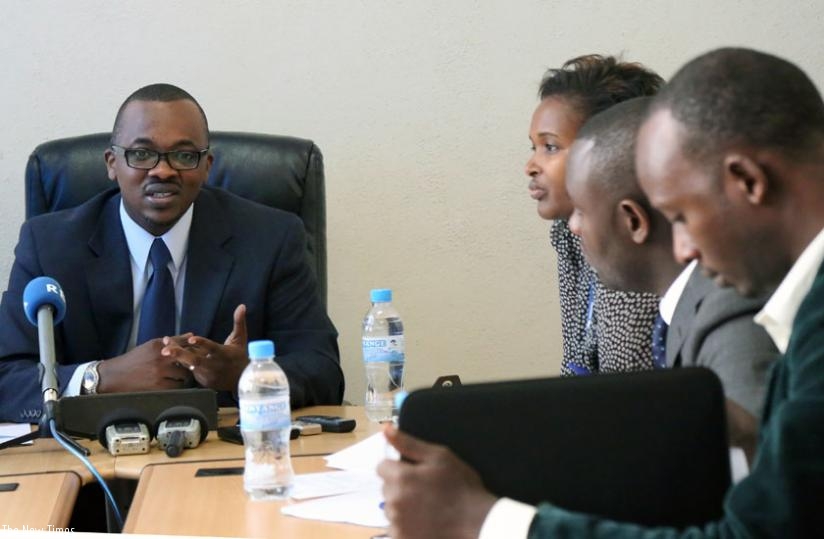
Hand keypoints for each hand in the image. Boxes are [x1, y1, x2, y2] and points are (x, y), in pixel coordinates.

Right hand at [97, 336, 193, 392]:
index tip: (195, 355)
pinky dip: (177, 386)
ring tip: (182, 378)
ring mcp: (160, 372)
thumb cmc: (134, 360)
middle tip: (191, 368)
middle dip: (190, 365)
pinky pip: (177, 387)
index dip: (193, 351)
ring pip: (184, 376)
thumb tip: (191, 335)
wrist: (114, 376)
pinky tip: (174, 385)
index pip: (184, 345)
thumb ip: (173, 340)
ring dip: (185, 377)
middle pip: (187, 361)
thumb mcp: (151, 345)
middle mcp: (161, 357)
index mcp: (159, 345)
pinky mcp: (158, 386)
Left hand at [161, 304, 248, 390]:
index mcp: (224, 353)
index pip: (212, 347)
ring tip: (164, 351)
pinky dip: (180, 364)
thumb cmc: (239, 355)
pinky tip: (169, 357)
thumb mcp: (240, 338)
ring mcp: (208, 375)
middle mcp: (215, 365)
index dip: (202, 343)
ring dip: (177, 358)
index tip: (191, 338)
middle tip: (166, 349)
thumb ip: (239, 322)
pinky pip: (190, 372)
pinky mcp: (203, 382)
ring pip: (190, 365)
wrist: (242, 379)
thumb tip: (241, 306)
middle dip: (180, 354)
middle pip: (195, 360)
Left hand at [377, 425, 497, 538]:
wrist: (478, 522)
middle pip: (387, 488)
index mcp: (400, 478)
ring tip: (428, 507)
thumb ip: (408, 443)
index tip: (415, 473)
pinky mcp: (402, 538)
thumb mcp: (439, 457)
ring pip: (391, 508)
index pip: (382, 467)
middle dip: (401, 486)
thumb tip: (386, 429)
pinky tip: (426, 521)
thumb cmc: (461, 487)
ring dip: (403, 506)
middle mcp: (394, 501)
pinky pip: (396, 527)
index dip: (398, 467)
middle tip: (425, 489)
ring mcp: (397, 523)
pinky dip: (407, 524)